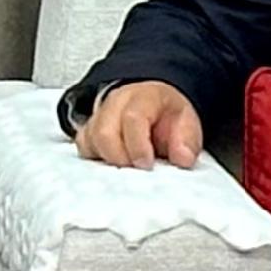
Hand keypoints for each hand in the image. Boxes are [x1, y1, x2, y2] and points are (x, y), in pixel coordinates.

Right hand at [76, 79, 205, 169]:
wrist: (154, 107)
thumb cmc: (167, 118)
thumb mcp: (187, 123)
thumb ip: (187, 141)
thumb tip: (183, 159)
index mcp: (142, 97)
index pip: (132, 117)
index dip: (137, 145)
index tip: (146, 165)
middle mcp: (115, 104)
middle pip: (103, 132)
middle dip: (119, 158)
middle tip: (136, 172)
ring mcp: (98, 118)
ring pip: (89, 142)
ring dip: (108, 162)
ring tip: (128, 171)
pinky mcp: (89, 133)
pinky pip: (83, 149)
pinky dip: (96, 162)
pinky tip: (113, 169)